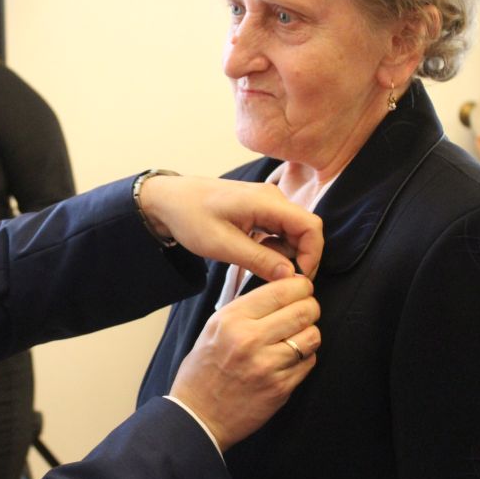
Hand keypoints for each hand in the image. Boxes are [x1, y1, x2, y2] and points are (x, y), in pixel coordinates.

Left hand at [138, 174, 323, 279]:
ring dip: (284, 254)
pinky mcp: (260, 209)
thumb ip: (259, 260)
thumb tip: (290, 276)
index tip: (298, 279)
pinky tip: (254, 255)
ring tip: (259, 266)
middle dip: (298, 258)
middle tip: (278, 280)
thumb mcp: (222, 245)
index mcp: (267, 201)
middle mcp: (273, 198)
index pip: (311, 226)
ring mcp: (267, 202)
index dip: (312, 255)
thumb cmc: (190, 217)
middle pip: (305, 230)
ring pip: (293, 232)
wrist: (168, 200)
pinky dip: (274, 247)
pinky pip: (279, 230)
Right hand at [170, 277, 319, 450]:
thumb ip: (246, 308)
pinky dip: (305, 358)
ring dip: (309, 334)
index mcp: (231, 319)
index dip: (300, 285)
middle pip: (303, 311)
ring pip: (311, 336)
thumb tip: (282, 289)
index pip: (281, 290)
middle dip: (310, 308)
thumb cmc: (204, 371)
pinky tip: (290, 360)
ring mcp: (267, 365)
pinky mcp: (280, 388)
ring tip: (297, 337)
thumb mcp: (214, 328)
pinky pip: (309, 362)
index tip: (302, 287)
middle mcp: (249, 339)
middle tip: (306, 311)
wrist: (198, 416)